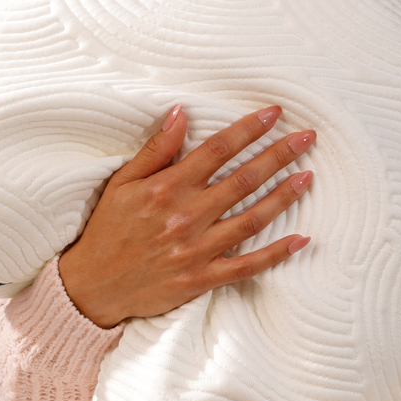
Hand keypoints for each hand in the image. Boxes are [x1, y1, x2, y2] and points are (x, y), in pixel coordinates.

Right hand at [58, 105, 313, 327]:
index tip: (274, 113)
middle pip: (242, 179)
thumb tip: (180, 112)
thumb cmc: (107, 230)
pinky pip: (246, 266)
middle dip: (278, 155)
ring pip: (251, 219)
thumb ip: (156, 149)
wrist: (92, 287)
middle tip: (307, 137)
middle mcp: (186, 216)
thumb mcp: (122, 183)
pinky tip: (301, 239)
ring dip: (283, 197)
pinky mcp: (202, 278)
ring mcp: (196, 249)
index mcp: (167, 188)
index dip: (248, 129)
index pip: (217, 150)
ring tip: (308, 176)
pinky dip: (275, 254)